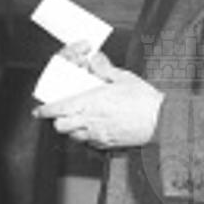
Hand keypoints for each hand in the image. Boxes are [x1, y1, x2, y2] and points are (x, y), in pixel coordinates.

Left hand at [39, 45, 162, 149]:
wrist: (163, 121)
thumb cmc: (145, 100)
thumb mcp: (123, 78)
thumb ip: (104, 69)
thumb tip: (93, 59)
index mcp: (91, 102)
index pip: (58, 109)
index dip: (45, 110)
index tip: (40, 110)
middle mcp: (91, 120)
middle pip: (60, 126)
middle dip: (56, 120)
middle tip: (60, 114)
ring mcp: (99, 134)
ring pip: (73, 136)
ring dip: (71, 130)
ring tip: (78, 121)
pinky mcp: (108, 144)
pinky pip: (89, 144)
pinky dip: (86, 137)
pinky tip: (94, 129)